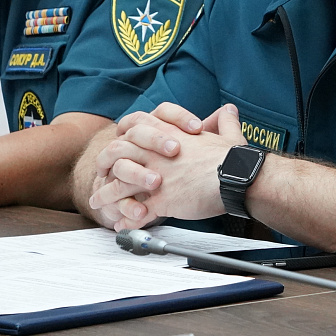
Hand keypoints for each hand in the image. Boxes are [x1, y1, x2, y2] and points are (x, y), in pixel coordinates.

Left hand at [86, 102, 241, 227]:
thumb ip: (224, 121)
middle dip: (104, 165)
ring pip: (120, 184)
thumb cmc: (234, 160)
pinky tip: (121, 225)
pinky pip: (136, 212)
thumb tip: (229, 110)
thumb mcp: (228, 135)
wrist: (237, 177)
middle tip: (99, 175)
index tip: (121, 148)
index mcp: (170, 136)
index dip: (124, 137)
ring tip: (97, 203)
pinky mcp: (161, 200)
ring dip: (106, 195)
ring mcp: (157, 177)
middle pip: (118, 154)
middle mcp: (157, 154)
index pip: (135, 129)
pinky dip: (126, 219)